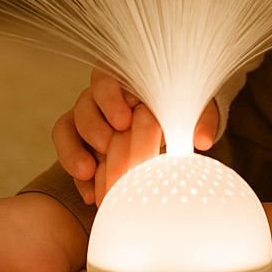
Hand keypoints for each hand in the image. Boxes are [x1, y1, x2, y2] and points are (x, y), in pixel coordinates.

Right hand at [51, 66, 218, 204]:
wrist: (168, 127)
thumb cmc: (177, 109)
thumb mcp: (192, 108)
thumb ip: (199, 119)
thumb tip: (204, 140)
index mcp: (124, 78)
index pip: (107, 79)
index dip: (111, 99)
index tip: (124, 120)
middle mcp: (100, 96)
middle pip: (84, 103)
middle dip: (93, 125)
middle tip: (107, 144)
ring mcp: (86, 119)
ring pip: (68, 126)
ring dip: (75, 150)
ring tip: (89, 171)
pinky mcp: (78, 142)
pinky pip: (67, 154)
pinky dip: (76, 175)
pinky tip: (89, 193)